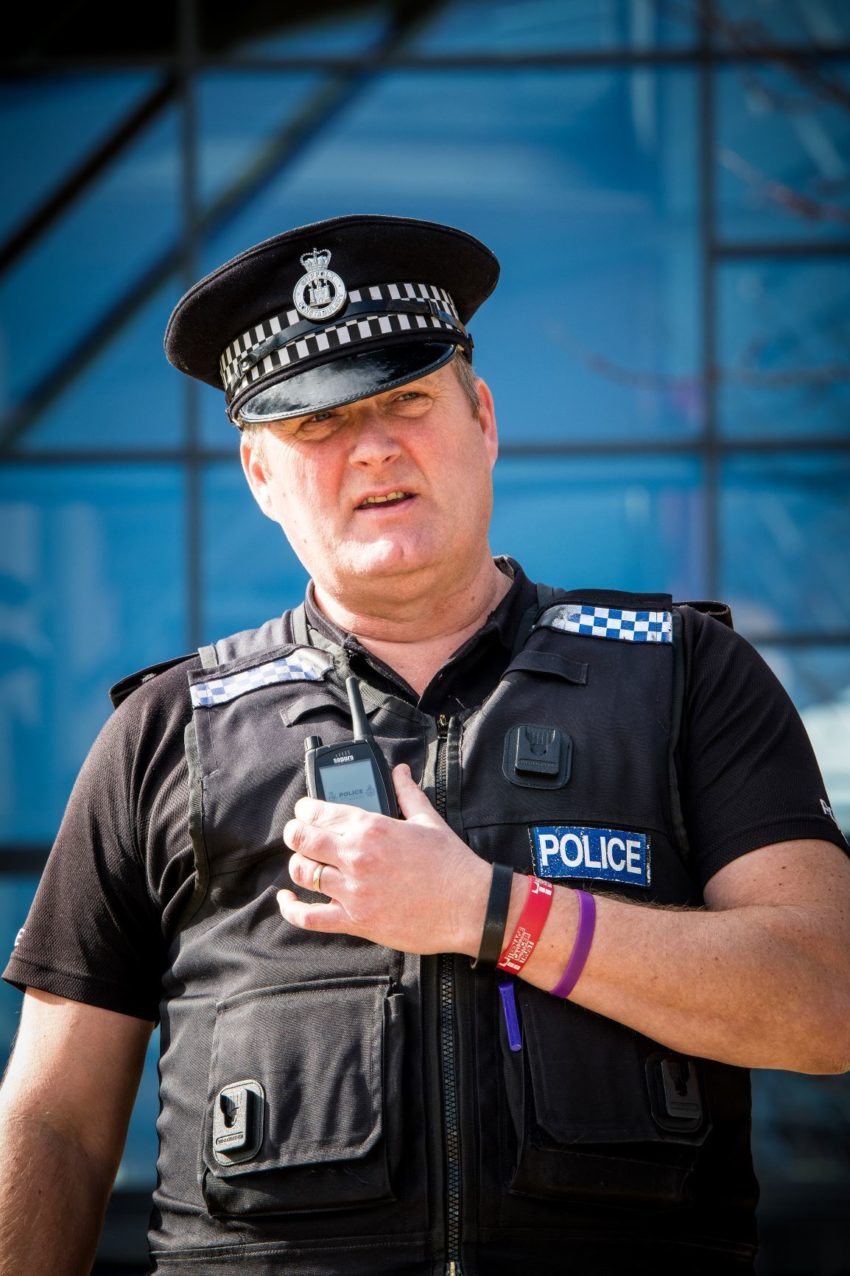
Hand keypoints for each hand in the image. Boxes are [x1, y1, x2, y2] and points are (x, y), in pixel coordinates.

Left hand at [280, 763, 491, 954]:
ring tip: (302, 861)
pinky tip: (287, 899)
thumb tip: (400, 772)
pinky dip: (291, 908)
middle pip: (302, 839)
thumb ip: (407, 793)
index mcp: (372, 827)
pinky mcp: (356, 920)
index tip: (304, 810)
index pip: (320, 812)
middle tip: (296, 833)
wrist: (469, 906)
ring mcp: (353, 890)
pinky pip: (309, 916)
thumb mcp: (429, 820)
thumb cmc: (452, 864)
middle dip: (294, 833)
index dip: (306, 809)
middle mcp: (357, 856)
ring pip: (302, 872)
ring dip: (297, 864)